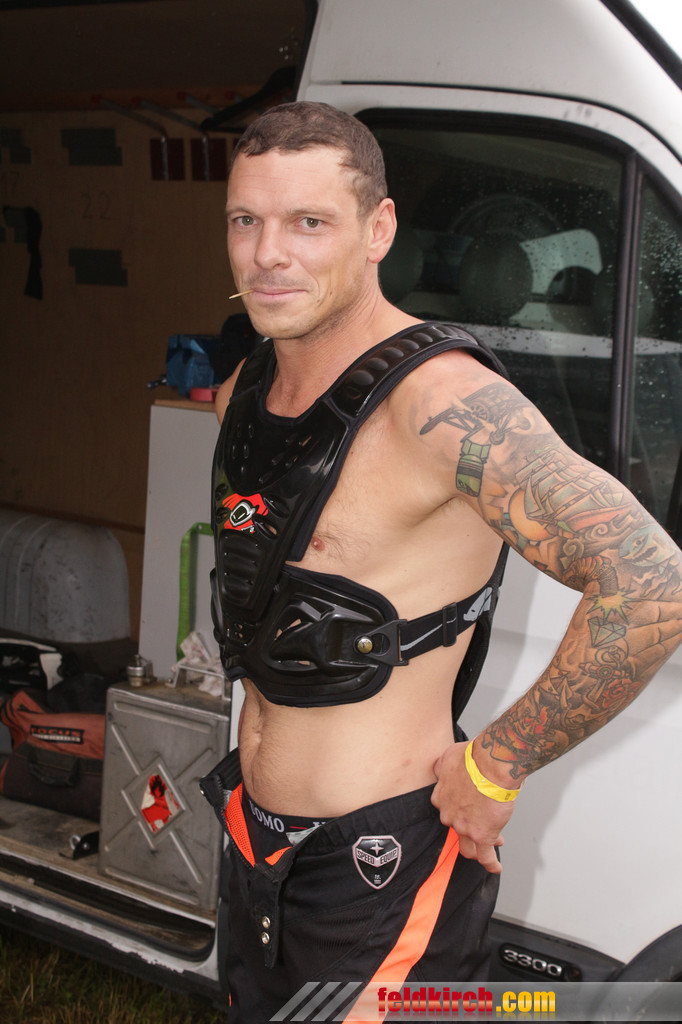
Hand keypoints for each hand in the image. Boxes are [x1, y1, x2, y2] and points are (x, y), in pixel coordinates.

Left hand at [431, 740, 516, 873]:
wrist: (491, 765)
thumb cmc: (474, 758)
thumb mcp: (449, 757)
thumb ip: (443, 767)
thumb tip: (440, 770)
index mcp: (441, 798)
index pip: (447, 810)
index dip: (458, 811)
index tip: (467, 809)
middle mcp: (449, 815)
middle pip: (457, 828)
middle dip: (469, 828)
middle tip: (481, 824)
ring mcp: (464, 828)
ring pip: (467, 847)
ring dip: (475, 849)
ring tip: (484, 849)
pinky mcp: (483, 835)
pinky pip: (485, 856)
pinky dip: (490, 863)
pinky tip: (494, 867)